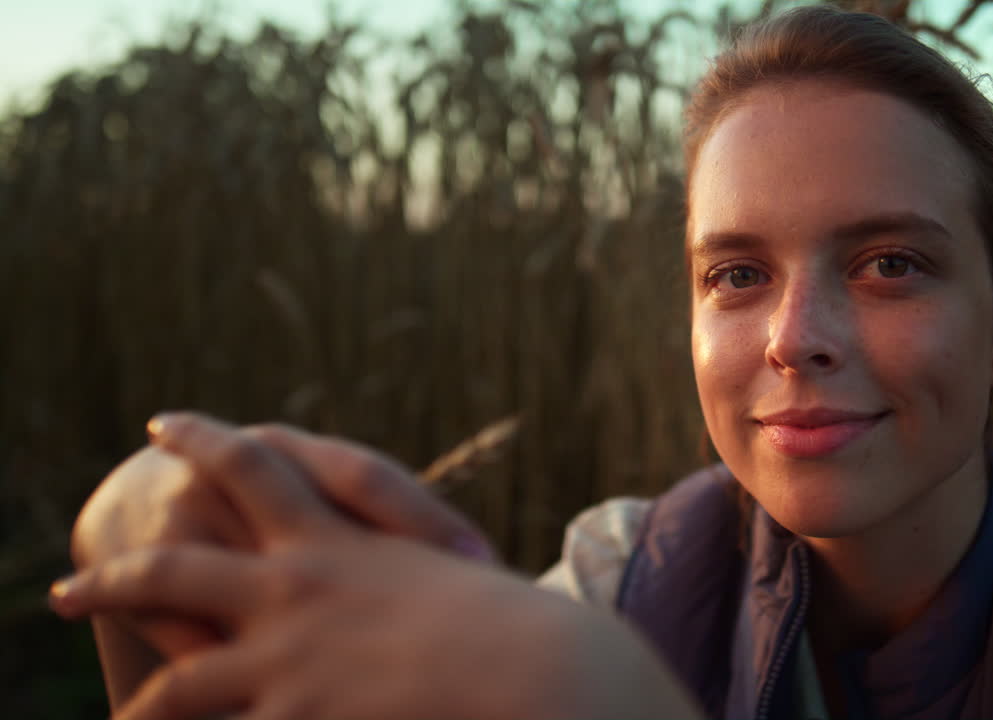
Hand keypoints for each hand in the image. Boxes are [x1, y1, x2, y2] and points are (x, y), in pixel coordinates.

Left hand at [53, 417, 700, 719]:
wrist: (541, 670)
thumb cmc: (518, 625)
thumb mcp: (456, 575)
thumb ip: (407, 554)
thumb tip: (397, 545)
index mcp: (340, 539)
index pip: (258, 468)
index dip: (208, 442)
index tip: (169, 424)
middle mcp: (300, 586)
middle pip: (182, 558)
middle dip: (123, 564)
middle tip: (74, 573)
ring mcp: (288, 655)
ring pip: (176, 668)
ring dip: (134, 683)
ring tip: (115, 700)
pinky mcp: (294, 714)